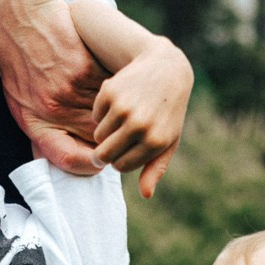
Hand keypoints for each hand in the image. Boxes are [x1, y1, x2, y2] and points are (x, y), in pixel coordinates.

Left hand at [0, 0, 108, 173]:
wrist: (20, 17)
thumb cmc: (18, 64)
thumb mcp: (21, 104)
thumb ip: (42, 132)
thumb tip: (63, 158)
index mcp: (37, 122)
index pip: (69, 159)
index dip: (87, 166)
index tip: (97, 162)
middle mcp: (56, 110)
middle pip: (94, 139)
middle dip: (106, 140)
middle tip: (115, 134)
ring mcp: (72, 89)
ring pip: (106, 115)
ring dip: (116, 115)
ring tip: (124, 111)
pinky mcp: (86, 68)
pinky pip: (109, 90)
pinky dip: (116, 91)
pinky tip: (120, 87)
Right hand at [91, 38, 193, 197]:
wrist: (166, 69)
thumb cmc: (168, 112)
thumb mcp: (168, 141)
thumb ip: (155, 169)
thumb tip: (145, 194)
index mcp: (155, 142)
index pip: (121, 166)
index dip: (122, 160)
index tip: (129, 149)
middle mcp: (139, 126)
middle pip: (104, 155)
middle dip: (106, 152)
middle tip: (115, 141)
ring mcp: (124, 109)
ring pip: (98, 136)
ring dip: (106, 132)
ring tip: (122, 119)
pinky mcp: (111, 93)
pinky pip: (96, 116)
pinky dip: (103, 113)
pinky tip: (119, 102)